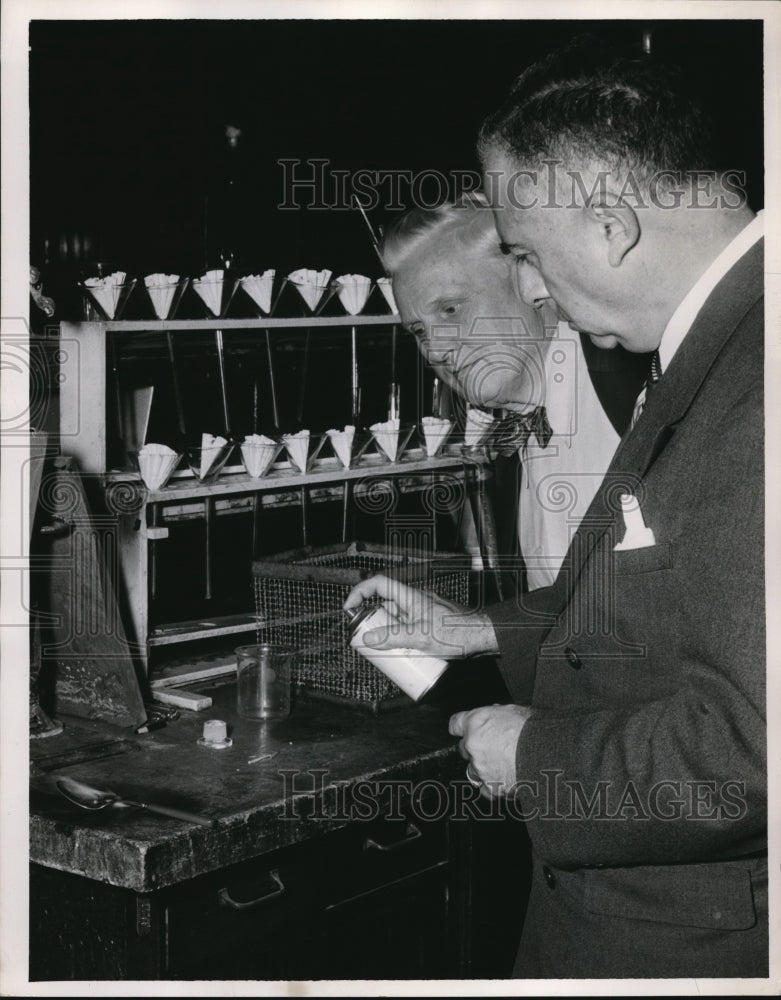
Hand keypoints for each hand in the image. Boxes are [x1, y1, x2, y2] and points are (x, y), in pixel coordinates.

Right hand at [343, 574, 497, 658]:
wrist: (482, 636)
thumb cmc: (458, 632)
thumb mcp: (420, 637)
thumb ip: (392, 637)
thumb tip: (368, 639)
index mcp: (411, 597)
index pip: (378, 584)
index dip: (360, 592)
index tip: (349, 607)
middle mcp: (415, 601)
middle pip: (384, 606)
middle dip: (373, 623)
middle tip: (367, 640)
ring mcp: (422, 612)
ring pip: (396, 620)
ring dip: (387, 634)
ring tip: (384, 652)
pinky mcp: (428, 624)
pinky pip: (407, 629)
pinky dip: (400, 639)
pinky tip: (402, 654)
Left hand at [449, 704, 530, 797]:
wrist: (547, 753)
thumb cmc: (534, 729)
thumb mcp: (515, 710)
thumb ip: (499, 713)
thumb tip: (497, 713)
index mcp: (475, 722)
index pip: (455, 724)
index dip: (461, 728)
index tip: (463, 730)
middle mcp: (472, 744)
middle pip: (464, 748)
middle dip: (475, 748)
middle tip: (494, 747)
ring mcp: (479, 767)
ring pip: (473, 769)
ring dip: (483, 768)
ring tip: (504, 765)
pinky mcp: (490, 786)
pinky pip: (484, 789)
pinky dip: (492, 786)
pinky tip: (505, 780)